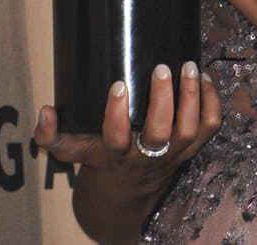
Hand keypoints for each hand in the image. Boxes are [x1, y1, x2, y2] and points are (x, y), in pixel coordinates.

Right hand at [33, 62, 220, 194]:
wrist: (130, 190)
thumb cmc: (102, 158)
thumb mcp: (75, 150)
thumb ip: (52, 136)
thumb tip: (44, 112)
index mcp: (117, 155)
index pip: (116, 138)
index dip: (117, 114)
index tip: (119, 84)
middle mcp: (148, 156)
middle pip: (160, 133)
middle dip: (163, 100)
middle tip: (161, 69)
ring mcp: (174, 152)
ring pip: (189, 130)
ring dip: (192, 97)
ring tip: (189, 66)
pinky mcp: (194, 146)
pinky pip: (210, 126)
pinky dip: (212, 101)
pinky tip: (205, 78)